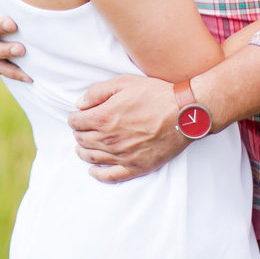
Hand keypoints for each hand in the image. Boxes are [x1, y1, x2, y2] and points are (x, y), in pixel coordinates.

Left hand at [69, 77, 186, 181]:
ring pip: (92, 158)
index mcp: (103, 118)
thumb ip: (97, 92)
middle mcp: (109, 139)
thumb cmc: (155, 95)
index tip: (79, 116)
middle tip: (82, 129)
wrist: (184, 113)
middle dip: (79, 133)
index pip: (76, 122)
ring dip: (83, 152)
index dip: (75, 118)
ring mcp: (122, 156)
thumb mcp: (124, 83)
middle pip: (82, 140)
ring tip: (82, 148)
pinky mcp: (137, 167)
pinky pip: (111, 176)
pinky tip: (93, 170)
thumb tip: (80, 104)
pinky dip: (99, 174)